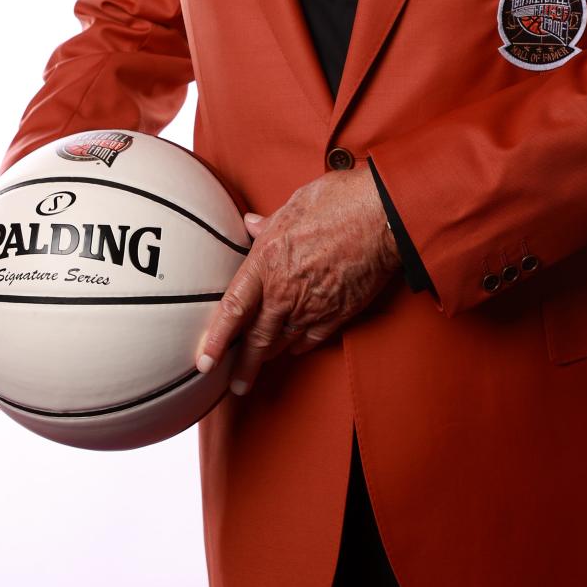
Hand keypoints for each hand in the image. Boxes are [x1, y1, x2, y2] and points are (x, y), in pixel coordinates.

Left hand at [195, 166, 400, 395]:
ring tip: (259, 368)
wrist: (383, 216)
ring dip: (269, 356)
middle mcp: (285, 290)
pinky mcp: (339, 312)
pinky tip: (295, 350)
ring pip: (283, 342)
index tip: (204, 361)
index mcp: (267, 261)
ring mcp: (313, 305)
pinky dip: (300, 347)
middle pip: (257, 337)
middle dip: (243, 365)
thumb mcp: (295, 204)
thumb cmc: (339, 201)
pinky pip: (313, 339)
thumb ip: (269, 223)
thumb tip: (252, 224)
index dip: (216, 337)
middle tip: (234, 385)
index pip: (233, 308)